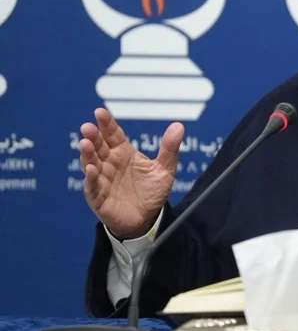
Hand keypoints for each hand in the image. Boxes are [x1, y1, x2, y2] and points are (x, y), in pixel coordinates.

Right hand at [80, 108, 183, 238]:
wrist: (148, 218)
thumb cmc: (152, 191)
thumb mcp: (165, 169)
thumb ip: (169, 148)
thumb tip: (179, 126)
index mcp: (123, 153)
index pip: (113, 134)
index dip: (106, 124)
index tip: (100, 112)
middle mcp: (110, 163)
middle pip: (99, 146)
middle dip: (93, 136)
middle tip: (88, 127)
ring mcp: (102, 179)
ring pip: (91, 163)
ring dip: (87, 154)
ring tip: (85, 143)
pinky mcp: (99, 197)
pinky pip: (92, 186)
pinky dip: (91, 178)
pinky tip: (91, 169)